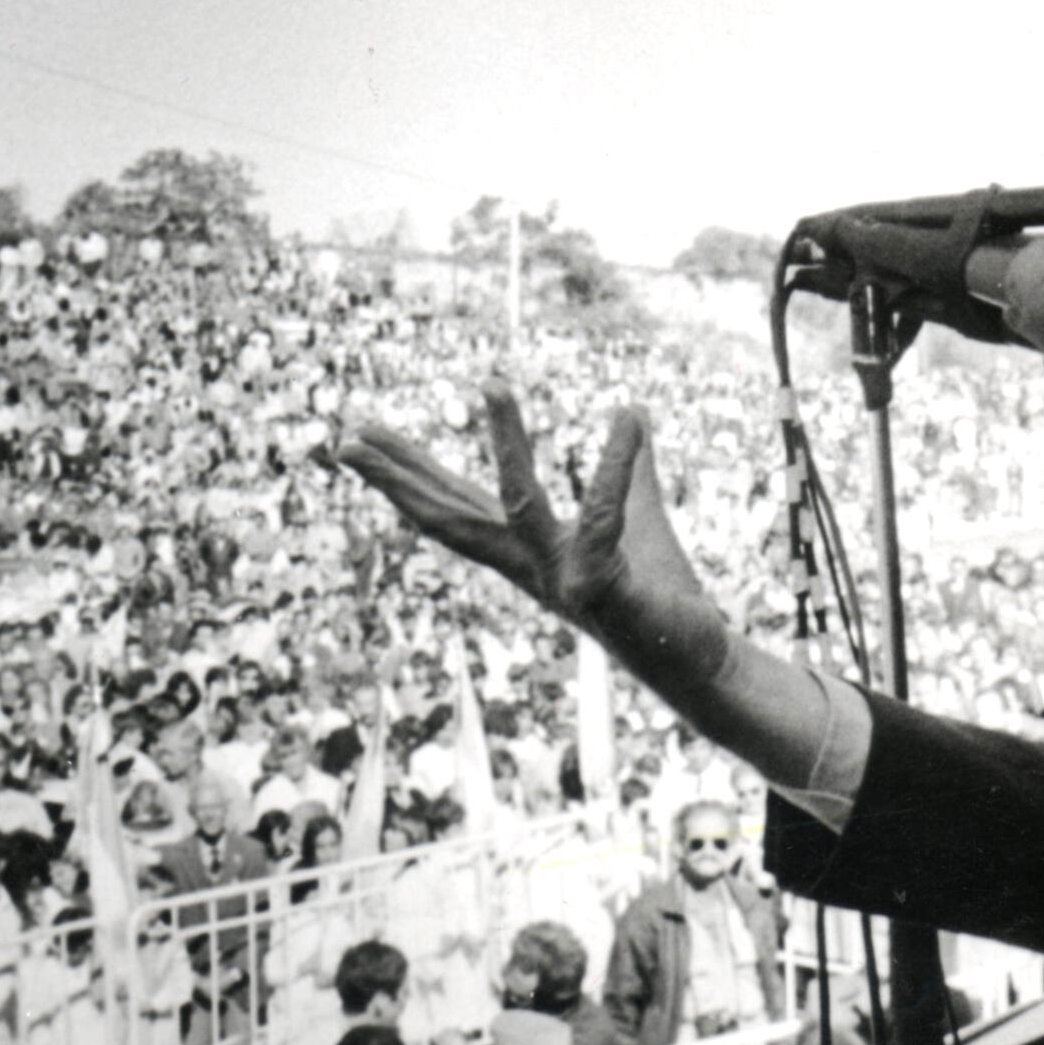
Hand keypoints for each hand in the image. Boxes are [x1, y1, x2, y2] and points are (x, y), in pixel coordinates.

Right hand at [338, 384, 732, 702]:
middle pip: (450, 518)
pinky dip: (614, 465)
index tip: (356, 437)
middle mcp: (532, 568)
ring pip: (519, 506)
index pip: (455, 506)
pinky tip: (628, 418)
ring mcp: (562, 580)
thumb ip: (630, 472)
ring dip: (506, 444)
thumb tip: (633, 412)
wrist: (698, 662)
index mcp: (527, 553)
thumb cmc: (659, 595)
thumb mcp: (637, 518)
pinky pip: (603, 516)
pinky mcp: (603, 589)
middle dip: (398, 478)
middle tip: (344, 438)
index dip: (407, 472)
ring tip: (491, 382)